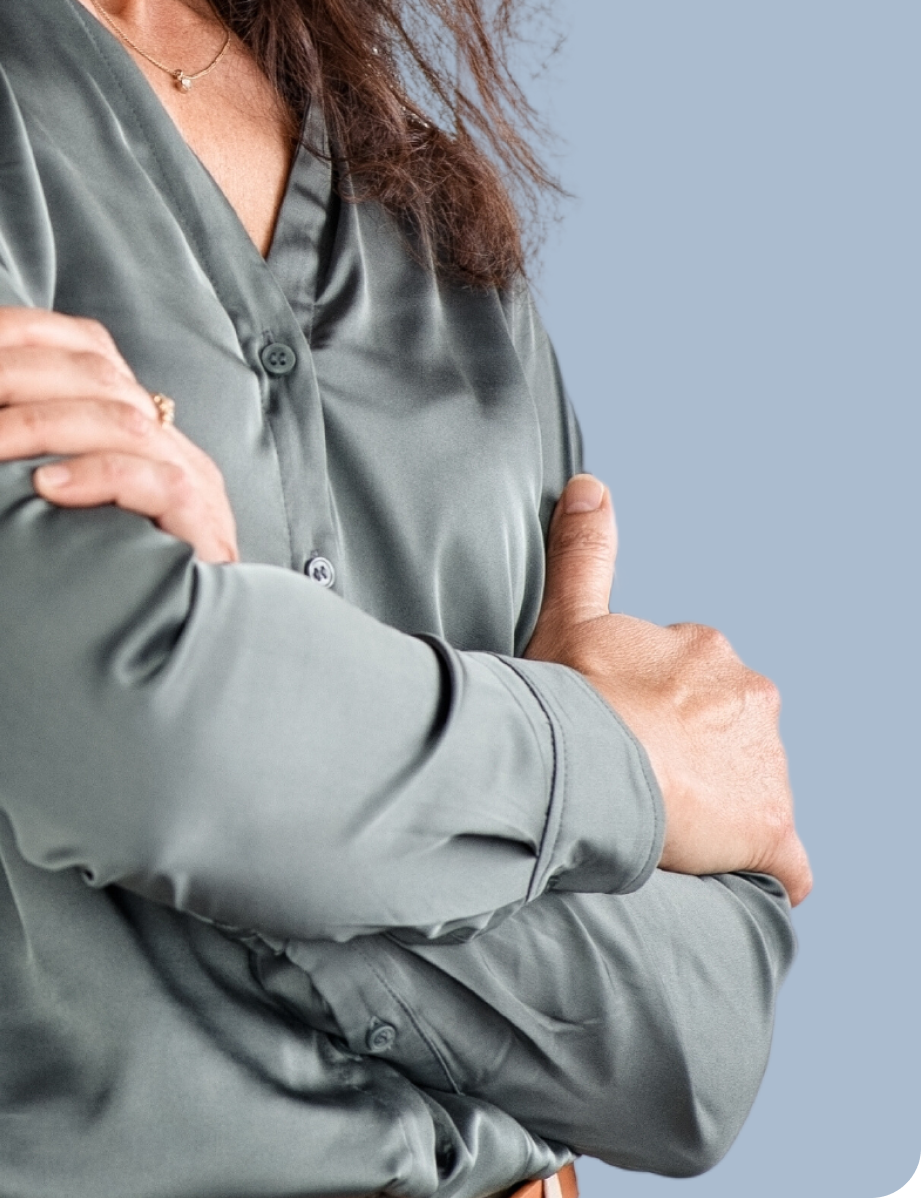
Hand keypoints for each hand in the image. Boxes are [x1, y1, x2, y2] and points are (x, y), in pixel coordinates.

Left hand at [0, 306, 238, 562]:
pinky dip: (97, 476)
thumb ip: (22, 459)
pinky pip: (155, 483)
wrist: (183, 641)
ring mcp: (186, 476)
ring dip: (32, 423)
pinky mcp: (201, 525)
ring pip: (115, 421)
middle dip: (3, 372)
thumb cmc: (105, 568)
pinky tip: (43, 488)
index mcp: (130, 414)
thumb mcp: (61, 500)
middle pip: (90, 372)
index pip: (83, 343)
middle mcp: (161, 434)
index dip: (18, 328)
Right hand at [524, 476, 811, 905]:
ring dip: (723, 808)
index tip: (627, 728)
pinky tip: (737, 874)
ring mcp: (766, 767)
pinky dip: (769, 869)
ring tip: (666, 827)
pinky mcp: (771, 831)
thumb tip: (591, 485)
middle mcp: (751, 699)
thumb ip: (584, 550)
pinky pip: (788, 861)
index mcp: (708, 652)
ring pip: (755, 789)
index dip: (661, 710)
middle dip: (699, 756)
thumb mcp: (570, 615)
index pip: (698, 684)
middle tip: (642, 778)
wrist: (585, 764)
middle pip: (732, 734)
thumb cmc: (571, 695)